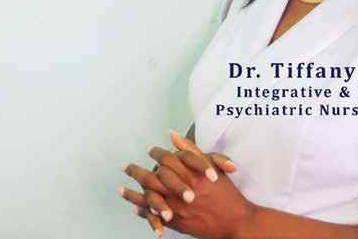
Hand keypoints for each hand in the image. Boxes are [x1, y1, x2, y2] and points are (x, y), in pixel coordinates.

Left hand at [121, 130, 250, 238]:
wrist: (236, 222)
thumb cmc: (226, 193)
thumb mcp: (210, 167)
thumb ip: (190, 150)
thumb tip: (172, 134)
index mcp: (190, 175)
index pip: (166, 159)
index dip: (156, 153)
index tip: (149, 150)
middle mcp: (182, 191)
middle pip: (152, 178)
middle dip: (136, 172)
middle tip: (124, 167)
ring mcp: (178, 209)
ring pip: (150, 200)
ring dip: (133, 194)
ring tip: (121, 190)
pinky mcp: (178, 224)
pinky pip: (155, 217)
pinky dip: (144, 212)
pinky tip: (135, 207)